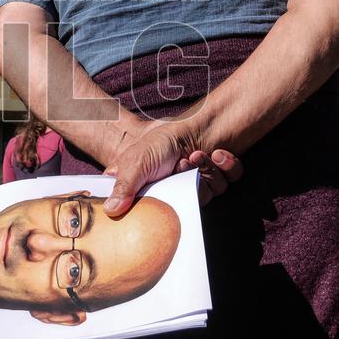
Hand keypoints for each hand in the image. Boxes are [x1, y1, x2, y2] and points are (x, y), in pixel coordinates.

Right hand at [103, 122, 241, 216]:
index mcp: (151, 190)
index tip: (158, 194)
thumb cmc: (160, 141)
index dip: (153, 209)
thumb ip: (123, 187)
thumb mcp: (135, 163)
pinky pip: (229, 181)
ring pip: (210, 195)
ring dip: (206, 172)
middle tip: (181, 167)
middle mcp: (174, 191)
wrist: (193, 124)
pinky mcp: (218, 177)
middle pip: (184, 208)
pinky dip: (227, 167)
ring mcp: (197, 185)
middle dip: (187, 185)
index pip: (146, 214)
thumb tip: (109, 211)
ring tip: (195, 155)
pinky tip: (217, 154)